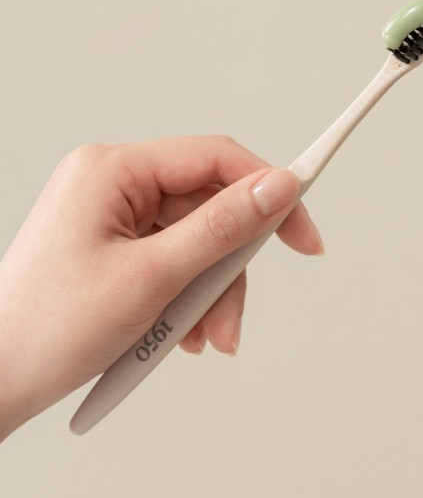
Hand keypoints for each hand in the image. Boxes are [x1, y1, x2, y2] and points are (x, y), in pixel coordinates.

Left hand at [0, 136, 322, 439]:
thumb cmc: (45, 330)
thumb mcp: (151, 278)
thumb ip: (222, 227)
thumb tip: (279, 187)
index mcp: (112, 170)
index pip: (216, 159)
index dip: (269, 191)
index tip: (303, 231)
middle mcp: (113, 184)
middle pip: (211, 207)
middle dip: (229, 267)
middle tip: (237, 314)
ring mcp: (114, 217)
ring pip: (199, 241)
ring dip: (211, 293)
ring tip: (205, 339)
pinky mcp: (117, 248)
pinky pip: (177, 261)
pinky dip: (190, 298)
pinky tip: (183, 334)